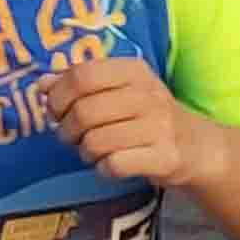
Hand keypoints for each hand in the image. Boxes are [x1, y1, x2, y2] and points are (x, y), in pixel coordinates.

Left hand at [40, 51, 218, 188]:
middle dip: (67, 130)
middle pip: (83, 112)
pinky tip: (112, 164)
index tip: (57, 110)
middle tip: (72, 136)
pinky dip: (104, 169)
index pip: (82, 76)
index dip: (59, 96)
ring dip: (85, 152)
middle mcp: (148, 94)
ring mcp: (159, 126)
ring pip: (95, 141)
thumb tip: (42, 84)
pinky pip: (114, 165)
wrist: (197, 146)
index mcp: (133, 71)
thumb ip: (79, 84)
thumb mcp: (119, 90)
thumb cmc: (148, 116)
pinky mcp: (164, 157)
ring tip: (94, 151)